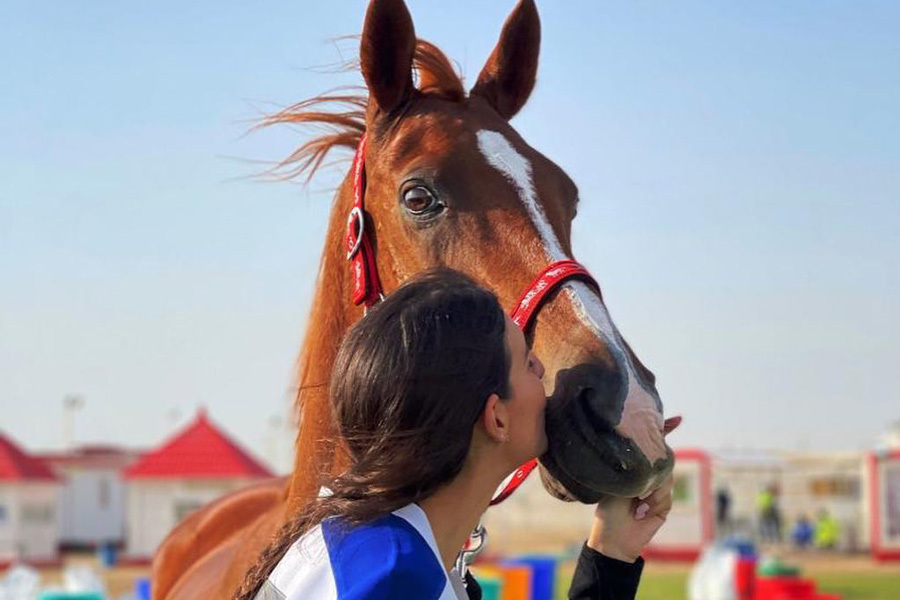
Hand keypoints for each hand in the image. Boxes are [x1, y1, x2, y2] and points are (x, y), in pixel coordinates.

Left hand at [586, 416, 681, 562]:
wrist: (612, 536)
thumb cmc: (607, 507)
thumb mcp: (616, 479)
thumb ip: (631, 465)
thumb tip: (641, 449)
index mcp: (634, 467)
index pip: (651, 445)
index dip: (664, 430)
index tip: (678, 419)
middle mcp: (648, 476)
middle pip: (663, 460)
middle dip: (654, 468)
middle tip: (638, 488)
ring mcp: (658, 490)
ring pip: (665, 478)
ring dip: (650, 490)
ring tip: (635, 502)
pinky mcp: (664, 505)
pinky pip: (665, 495)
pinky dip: (653, 502)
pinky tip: (640, 512)